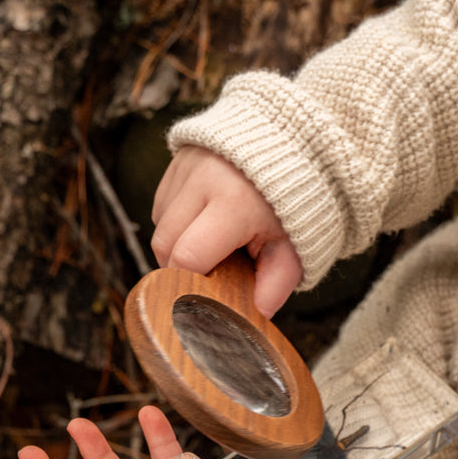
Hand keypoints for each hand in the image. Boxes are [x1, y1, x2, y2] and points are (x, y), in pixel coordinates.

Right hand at [151, 146, 302, 317]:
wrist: (297, 142)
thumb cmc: (296, 202)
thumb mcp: (294, 246)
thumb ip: (275, 284)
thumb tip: (254, 316)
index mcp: (234, 203)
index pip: (186, 258)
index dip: (190, 283)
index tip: (207, 292)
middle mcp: (203, 178)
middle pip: (164, 244)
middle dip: (180, 267)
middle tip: (209, 274)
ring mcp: (188, 164)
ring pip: (160, 223)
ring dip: (177, 243)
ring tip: (211, 244)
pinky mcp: (179, 157)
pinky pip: (163, 203)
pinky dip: (177, 220)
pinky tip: (204, 221)